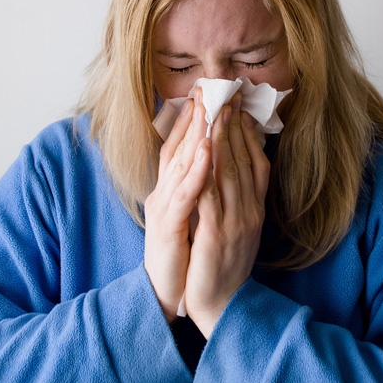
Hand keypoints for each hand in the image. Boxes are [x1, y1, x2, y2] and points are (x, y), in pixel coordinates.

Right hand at [144, 91, 211, 323]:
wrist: (174, 296)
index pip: (180, 147)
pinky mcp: (168, 227)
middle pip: (179, 148)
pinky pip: (185, 194)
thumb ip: (203, 189)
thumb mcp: (197, 216)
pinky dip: (196, 170)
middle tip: (210, 87)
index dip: (191, 119)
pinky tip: (205, 150)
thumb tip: (218, 161)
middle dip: (196, 117)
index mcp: (173, 190)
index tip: (207, 93)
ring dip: (196, 134)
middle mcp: (165, 194)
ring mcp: (164, 209)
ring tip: (210, 107)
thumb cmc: (187, 256)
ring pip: (180, 164)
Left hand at [184, 93, 269, 337]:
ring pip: (229, 172)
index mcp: (255, 209)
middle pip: (243, 160)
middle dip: (232, 125)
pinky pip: (211, 197)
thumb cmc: (224, 268)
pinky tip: (201, 151)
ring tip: (214, 111)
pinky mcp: (218, 236)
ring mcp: (236, 222)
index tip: (238, 106)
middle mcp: (250, 211)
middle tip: (225, 95)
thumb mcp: (238, 229)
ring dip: (221, 139)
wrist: (223, 306)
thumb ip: (238, 200)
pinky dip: (207, 171)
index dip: (248, 133)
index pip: (256, 163)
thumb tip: (233, 170)